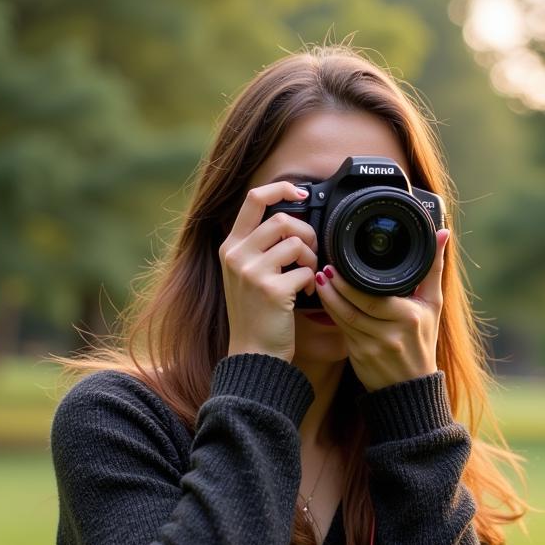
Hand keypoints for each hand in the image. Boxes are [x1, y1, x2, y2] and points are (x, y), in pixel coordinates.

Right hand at [219, 181, 318, 362]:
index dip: (280, 188)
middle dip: (307, 233)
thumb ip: (259, 246)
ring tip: (309, 275)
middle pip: (282, 219)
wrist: (253, 355)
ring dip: (312, 258)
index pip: (253, 199)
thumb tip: (291, 220)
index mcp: (230, 247)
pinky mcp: (270, 290)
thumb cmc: (255, 315)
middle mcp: (236, 256)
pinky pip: (306, 271)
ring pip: (297, 243)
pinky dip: (313, 281)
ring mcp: (251, 272)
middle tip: (311, 252)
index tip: (300, 193)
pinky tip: (306, 293)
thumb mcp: (245, 275)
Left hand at [312, 228, 450, 391]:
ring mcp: (373, 347)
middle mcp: (391, 333)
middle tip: (325, 269)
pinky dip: (331, 313)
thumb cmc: (423, 341)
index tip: (339, 265)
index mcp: (409, 317)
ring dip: (328, 299)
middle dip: (335, 287)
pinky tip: (325, 300)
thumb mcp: (433, 304)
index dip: (351, 283)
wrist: (411, 387)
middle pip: (354, 307)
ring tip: (320, 280)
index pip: (373, 297)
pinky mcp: (359, 356)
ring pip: (343, 318)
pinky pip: (341, 330)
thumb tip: (443, 232)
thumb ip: (433, 268)